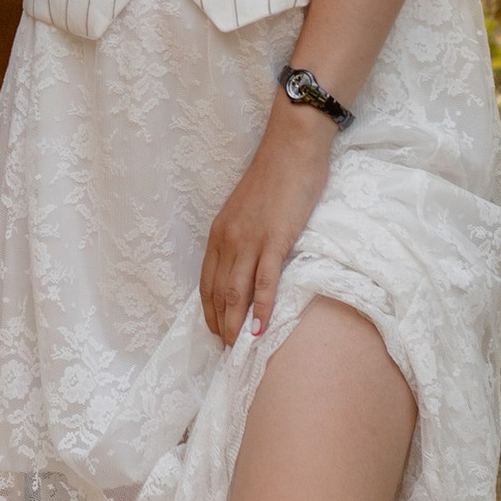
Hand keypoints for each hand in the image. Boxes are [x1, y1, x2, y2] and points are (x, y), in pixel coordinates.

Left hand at [198, 102, 334, 345]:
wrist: (292, 148)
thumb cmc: (276, 177)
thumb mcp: (249, 211)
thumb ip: (245, 236)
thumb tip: (248, 262)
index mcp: (220, 232)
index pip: (207, 281)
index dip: (209, 310)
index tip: (215, 332)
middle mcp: (228, 239)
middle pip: (218, 291)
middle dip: (220, 324)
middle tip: (225, 352)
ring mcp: (251, 240)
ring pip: (236, 291)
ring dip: (236, 324)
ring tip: (237, 350)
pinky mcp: (276, 239)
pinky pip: (265, 280)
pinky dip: (261, 307)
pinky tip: (260, 329)